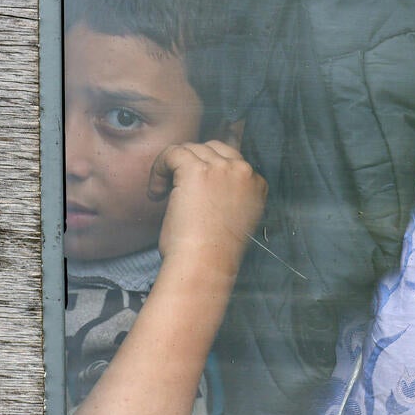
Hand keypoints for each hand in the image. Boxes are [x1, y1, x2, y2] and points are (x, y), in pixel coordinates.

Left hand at [148, 138, 267, 272]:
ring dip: (173, 168)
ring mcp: (221, 169)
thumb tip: (206, 183)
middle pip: (212, 148)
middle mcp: (244, 172)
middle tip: (176, 189)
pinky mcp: (196, 170)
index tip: (194, 195)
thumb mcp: (235, 220)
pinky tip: (156, 192)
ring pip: (191, 149)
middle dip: (192, 165)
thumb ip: (230, 196)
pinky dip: (159, 168)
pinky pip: (173, 152)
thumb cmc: (214, 254)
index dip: (208, 174)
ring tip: (162, 194)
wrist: (205, 266)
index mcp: (258, 185)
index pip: (231, 161)